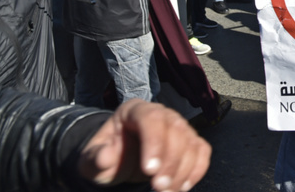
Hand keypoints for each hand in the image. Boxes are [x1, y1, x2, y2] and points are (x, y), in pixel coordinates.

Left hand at [77, 100, 210, 190]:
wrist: (119, 160)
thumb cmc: (106, 157)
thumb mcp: (92, 159)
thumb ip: (96, 158)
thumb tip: (105, 156)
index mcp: (135, 110)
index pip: (151, 118)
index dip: (154, 142)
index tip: (149, 170)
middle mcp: (162, 113)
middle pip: (176, 130)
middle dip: (170, 161)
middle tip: (159, 188)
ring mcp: (179, 126)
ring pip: (191, 142)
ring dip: (183, 170)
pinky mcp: (190, 140)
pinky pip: (202, 151)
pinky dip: (197, 170)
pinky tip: (182, 187)